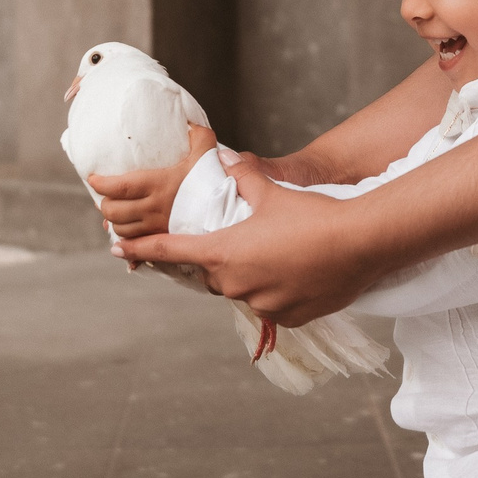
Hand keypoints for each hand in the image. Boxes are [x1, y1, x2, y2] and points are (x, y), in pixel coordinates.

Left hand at [84, 121, 217, 239]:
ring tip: (116, 212)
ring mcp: (158, 227)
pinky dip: (127, 242)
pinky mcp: (165, 240)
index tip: (93, 177)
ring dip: (114, 222)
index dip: (100, 183)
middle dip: (104, 204)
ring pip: (121, 231)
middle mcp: (154, 209)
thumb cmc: (216, 182)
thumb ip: (198, 135)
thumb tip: (188, 122)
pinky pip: (137, 247)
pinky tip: (126, 236)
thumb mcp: (207, 152)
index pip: (118, 187)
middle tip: (106, 195)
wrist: (232, 213)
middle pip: (113, 212)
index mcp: (159, 185)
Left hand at [116, 152, 377, 322]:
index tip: (118, 248)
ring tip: (283, 254)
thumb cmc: (312, 215)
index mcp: (223, 252)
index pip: (170, 252)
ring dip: (253, 276)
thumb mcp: (272, 193)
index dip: (142, 249)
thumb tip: (227, 159)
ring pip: (244, 290)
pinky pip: (272, 305)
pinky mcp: (287, 318)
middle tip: (248, 240)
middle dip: (223, 259)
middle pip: (213, 273)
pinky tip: (299, 272)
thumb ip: (244, 178)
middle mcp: (235, 283)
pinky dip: (278, 291)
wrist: (359, 243)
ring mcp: (261, 304)